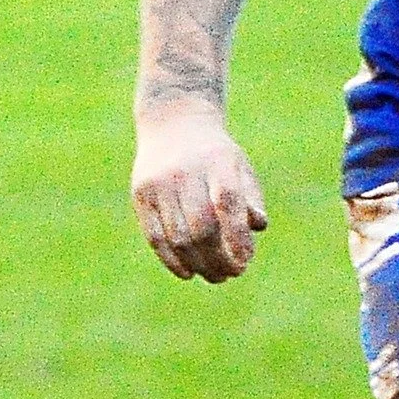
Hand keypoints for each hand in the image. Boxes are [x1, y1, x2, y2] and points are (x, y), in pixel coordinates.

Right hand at [130, 104, 268, 282]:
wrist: (173, 122)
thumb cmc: (215, 155)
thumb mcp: (239, 167)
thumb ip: (250, 198)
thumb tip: (257, 228)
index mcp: (217, 162)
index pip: (228, 204)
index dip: (237, 238)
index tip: (244, 261)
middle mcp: (185, 171)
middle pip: (202, 228)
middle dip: (218, 259)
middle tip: (231, 274)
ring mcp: (159, 183)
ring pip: (178, 237)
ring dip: (198, 264)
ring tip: (214, 276)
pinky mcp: (141, 194)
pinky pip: (155, 236)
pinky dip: (171, 260)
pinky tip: (188, 272)